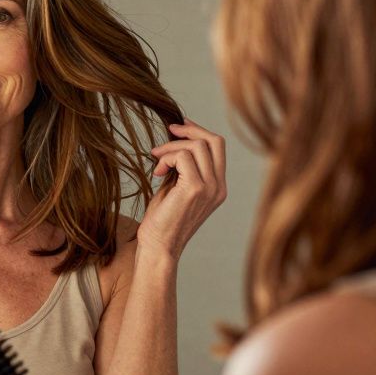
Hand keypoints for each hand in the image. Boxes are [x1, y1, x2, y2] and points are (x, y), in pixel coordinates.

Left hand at [136, 118, 227, 260]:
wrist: (158, 246)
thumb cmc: (162, 220)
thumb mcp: (176, 188)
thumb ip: (182, 168)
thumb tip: (175, 142)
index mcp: (218, 187)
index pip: (218, 147)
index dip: (198, 131)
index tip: (178, 128)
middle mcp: (219, 187)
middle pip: (214, 141)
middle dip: (189, 131)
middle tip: (167, 132)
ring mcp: (210, 188)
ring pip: (198, 146)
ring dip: (171, 147)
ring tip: (156, 161)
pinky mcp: (195, 189)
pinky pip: (183, 157)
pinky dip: (167, 157)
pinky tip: (157, 172)